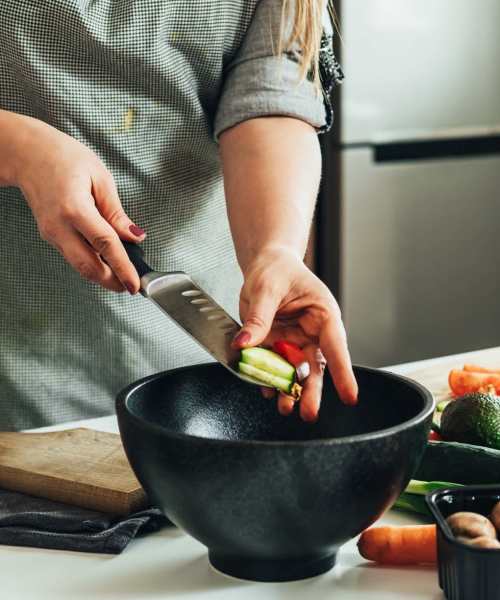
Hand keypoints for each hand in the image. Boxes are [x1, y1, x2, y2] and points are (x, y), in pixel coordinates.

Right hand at [11, 115, 143, 291]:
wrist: (27, 154)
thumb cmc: (63, 157)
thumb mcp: (100, 178)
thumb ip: (117, 212)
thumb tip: (134, 236)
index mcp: (74, 208)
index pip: (105, 245)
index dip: (123, 267)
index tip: (135, 282)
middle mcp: (59, 226)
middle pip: (88, 266)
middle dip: (112, 281)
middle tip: (131, 286)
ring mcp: (51, 233)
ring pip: (79, 266)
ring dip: (102, 276)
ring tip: (122, 276)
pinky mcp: (50, 236)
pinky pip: (73, 256)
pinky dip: (91, 264)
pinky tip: (106, 262)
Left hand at [233, 248, 357, 421]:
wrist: (266, 265)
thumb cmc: (277, 269)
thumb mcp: (267, 289)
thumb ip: (258, 318)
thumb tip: (245, 344)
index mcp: (323, 314)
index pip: (336, 346)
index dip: (343, 372)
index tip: (350, 396)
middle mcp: (313, 332)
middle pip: (316, 366)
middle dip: (312, 391)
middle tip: (308, 413)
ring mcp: (295, 341)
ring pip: (297, 372)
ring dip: (290, 390)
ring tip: (285, 407)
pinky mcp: (278, 346)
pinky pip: (275, 367)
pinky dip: (269, 379)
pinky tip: (266, 390)